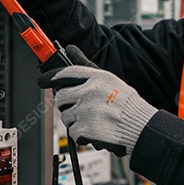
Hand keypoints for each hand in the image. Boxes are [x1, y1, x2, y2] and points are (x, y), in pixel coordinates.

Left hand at [38, 46, 156, 157]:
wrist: (142, 128)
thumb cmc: (127, 105)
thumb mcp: (109, 80)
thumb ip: (86, 65)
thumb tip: (70, 48)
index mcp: (97, 77)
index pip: (67, 72)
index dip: (51, 77)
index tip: (42, 81)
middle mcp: (90, 91)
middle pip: (61, 97)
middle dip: (67, 105)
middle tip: (81, 110)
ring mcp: (86, 110)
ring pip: (66, 117)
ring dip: (76, 122)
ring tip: (95, 121)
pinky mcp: (85, 129)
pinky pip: (73, 133)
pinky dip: (83, 136)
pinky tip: (97, 132)